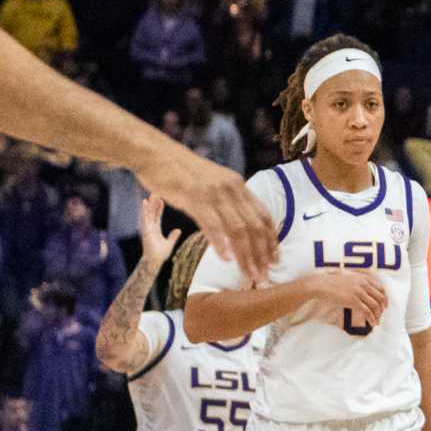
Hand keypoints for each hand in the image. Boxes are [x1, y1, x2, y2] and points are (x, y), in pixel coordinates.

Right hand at [136, 142, 274, 282]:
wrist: (155, 153)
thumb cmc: (181, 171)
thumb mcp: (213, 181)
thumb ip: (227, 198)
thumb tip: (238, 219)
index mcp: (237, 185)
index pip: (263, 215)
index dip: (271, 239)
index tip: (275, 259)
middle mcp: (231, 188)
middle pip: (254, 226)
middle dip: (262, 255)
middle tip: (265, 277)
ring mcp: (213, 193)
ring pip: (237, 229)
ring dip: (245, 256)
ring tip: (249, 276)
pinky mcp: (194, 197)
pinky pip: (212, 224)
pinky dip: (220, 244)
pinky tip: (225, 259)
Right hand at [136, 192, 182, 267]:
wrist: (155, 260)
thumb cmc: (160, 254)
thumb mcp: (169, 243)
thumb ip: (173, 236)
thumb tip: (179, 230)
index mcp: (155, 230)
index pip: (157, 217)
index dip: (159, 209)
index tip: (161, 201)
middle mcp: (150, 228)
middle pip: (152, 213)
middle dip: (153, 204)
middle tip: (155, 194)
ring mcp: (147, 228)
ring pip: (148, 213)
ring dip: (150, 204)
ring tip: (151, 195)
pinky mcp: (145, 229)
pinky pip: (145, 218)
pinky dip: (145, 210)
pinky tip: (145, 202)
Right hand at [304, 269, 387, 325]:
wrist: (320, 284)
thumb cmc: (331, 282)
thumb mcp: (348, 277)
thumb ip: (358, 281)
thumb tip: (363, 289)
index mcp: (363, 278)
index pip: (381, 288)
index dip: (385, 298)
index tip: (385, 306)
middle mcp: (363, 284)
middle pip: (380, 298)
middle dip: (382, 309)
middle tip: (380, 316)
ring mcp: (359, 292)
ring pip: (375, 306)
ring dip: (378, 315)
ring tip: (376, 322)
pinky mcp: (353, 300)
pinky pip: (367, 311)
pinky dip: (371, 318)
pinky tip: (372, 323)